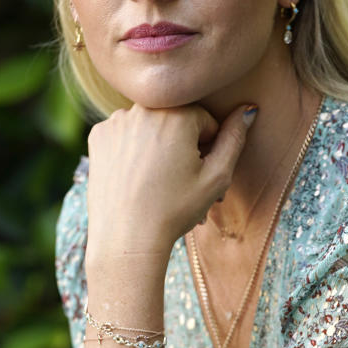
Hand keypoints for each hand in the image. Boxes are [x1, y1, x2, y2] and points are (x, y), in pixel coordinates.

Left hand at [85, 98, 255, 267]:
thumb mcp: (216, 178)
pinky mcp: (98, 136)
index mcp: (176, 114)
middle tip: (181, 182)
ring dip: (158, 146)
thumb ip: (235, 139)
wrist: (127, 238)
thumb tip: (249, 110)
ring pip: (150, 126)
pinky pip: (126, 134)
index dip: (208, 149)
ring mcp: (117, 121)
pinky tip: (135, 178)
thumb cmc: (174, 210)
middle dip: (183, 145)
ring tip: (158, 183)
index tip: (199, 173)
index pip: (205, 120)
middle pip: (176, 120)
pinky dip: (133, 150)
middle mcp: (143, 108)